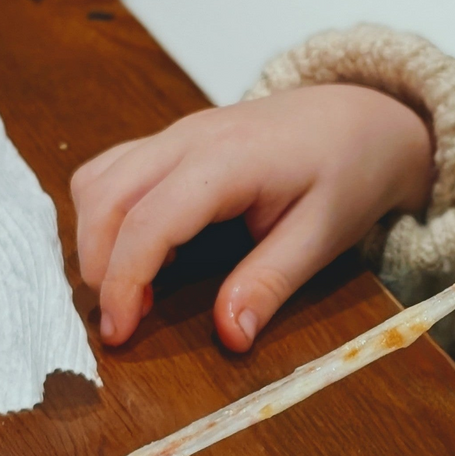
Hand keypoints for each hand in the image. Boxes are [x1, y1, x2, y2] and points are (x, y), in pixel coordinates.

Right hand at [71, 84, 432, 349]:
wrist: (358, 118)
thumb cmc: (346, 172)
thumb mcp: (320, 237)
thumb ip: (269, 284)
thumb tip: (229, 337)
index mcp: (227, 160)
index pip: (148, 221)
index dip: (123, 281)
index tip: (119, 333)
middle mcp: (188, 138)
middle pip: (104, 196)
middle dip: (97, 265)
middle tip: (120, 322)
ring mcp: (175, 134)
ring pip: (97, 180)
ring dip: (96, 239)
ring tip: (132, 289)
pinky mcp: (171, 142)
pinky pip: (112, 172)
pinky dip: (108, 216)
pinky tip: (146, 252)